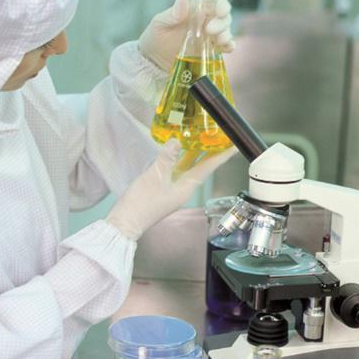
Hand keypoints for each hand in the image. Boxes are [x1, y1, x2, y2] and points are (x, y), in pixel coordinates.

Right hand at [106, 141, 235, 240]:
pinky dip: (180, 159)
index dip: (221, 155)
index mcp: (187, 188)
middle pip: (201, 167)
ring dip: (196, 154)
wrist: (125, 222)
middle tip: (219, 137)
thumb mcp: (155, 176)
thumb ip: (167, 157)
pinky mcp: (163, 189)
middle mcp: (184, 189)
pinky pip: (177, 170)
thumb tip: (177, 141)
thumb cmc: (141, 202)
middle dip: (210, 152)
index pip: (208, 168)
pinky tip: (178, 150)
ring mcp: (174, 189)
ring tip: (202, 138)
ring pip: (189, 168)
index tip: (233, 145)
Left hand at [138, 0, 235, 71]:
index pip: (214, 2)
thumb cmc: (155, 38)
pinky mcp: (210, 52)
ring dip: (227, 34)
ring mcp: (208, 37)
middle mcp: (204, 22)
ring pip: (226, 31)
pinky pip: (225, 47)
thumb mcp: (160, 24)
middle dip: (222, 22)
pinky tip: (227, 48)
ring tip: (220, 40)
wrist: (153, 63)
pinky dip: (230, 46)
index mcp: (194, 11)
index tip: (220, 10)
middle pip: (223, 17)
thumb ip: (174, 13)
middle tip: (210, 30)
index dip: (221, 4)